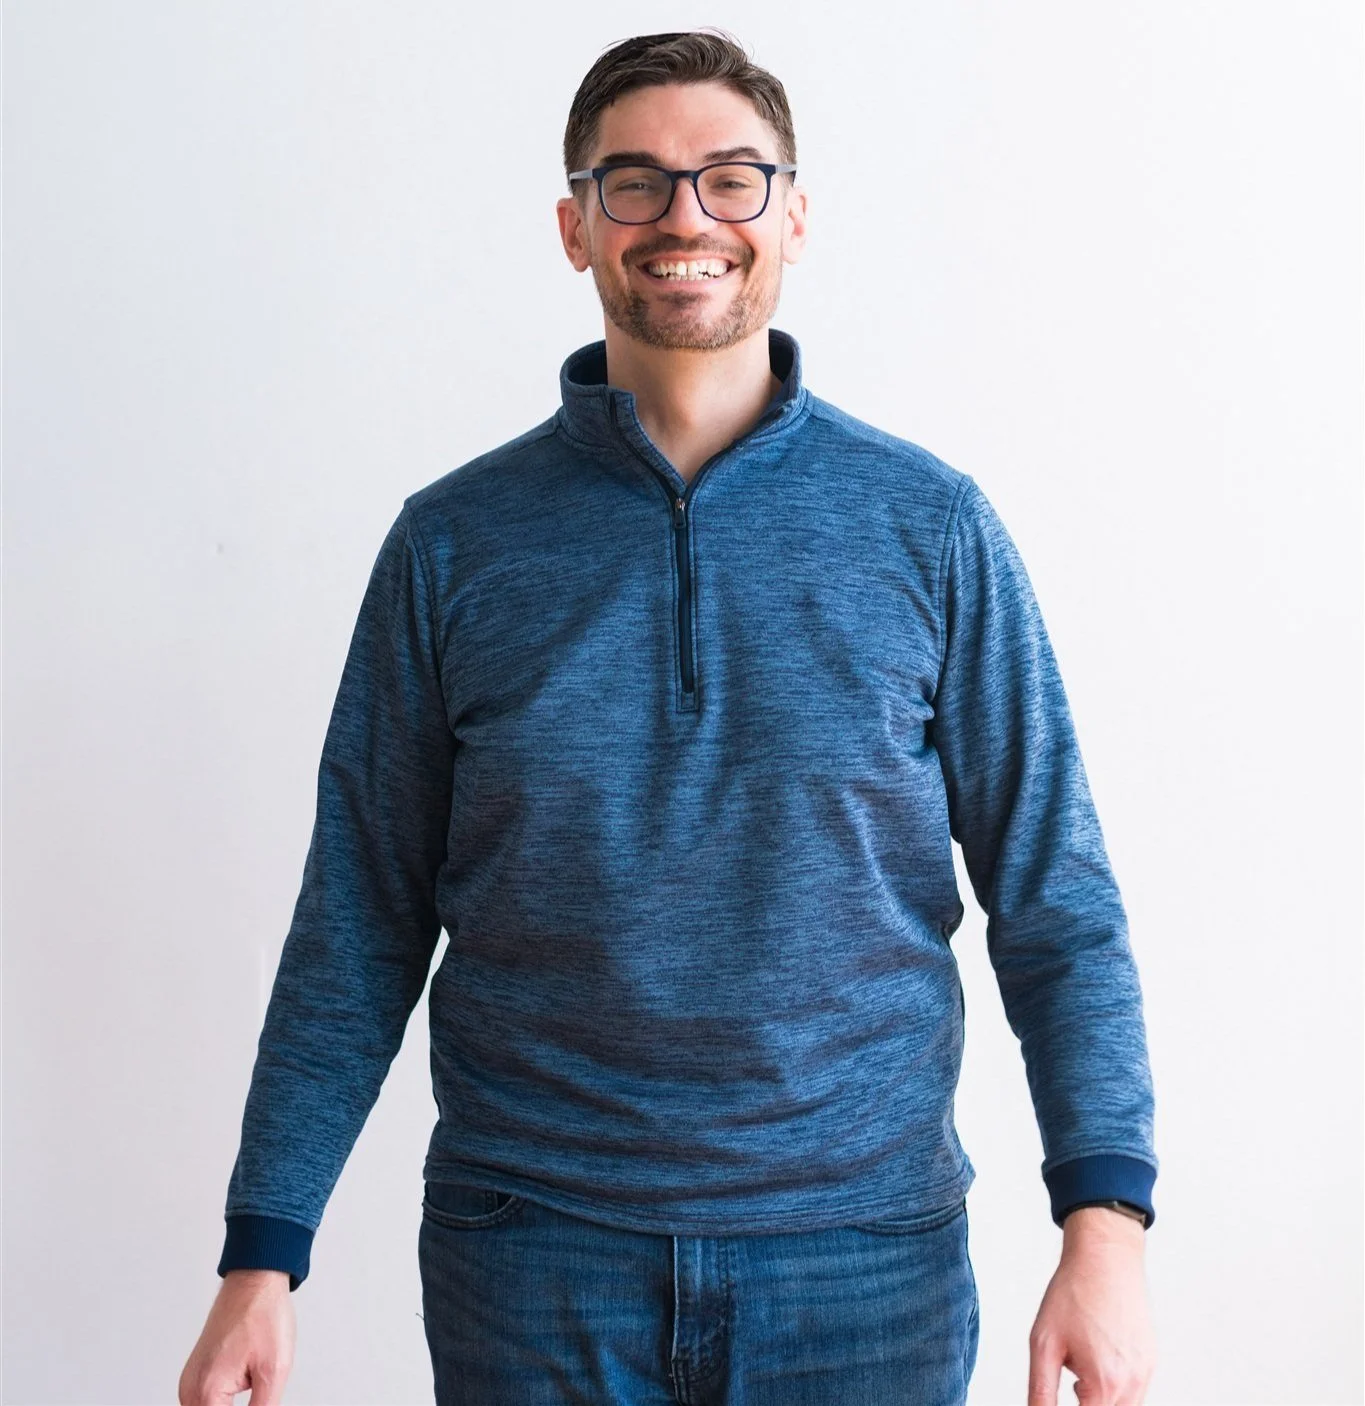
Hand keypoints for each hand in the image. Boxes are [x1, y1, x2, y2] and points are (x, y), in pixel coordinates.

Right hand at [179, 1269, 295, 1405]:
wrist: (254, 1281)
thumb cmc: (263, 1314)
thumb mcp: (274, 1370)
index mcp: (206, 1391)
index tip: (259, 1400)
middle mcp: (190, 1389)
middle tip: (259, 1391)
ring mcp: (190, 1381)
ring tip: (254, 1381)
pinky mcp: (196, 1374)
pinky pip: (207, 1401)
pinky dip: (224, 1402)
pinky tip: (246, 1384)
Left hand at [1027, 1207, 1155, 1405]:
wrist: (1105, 1258)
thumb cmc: (1073, 1293)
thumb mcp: (1043, 1342)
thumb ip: (1041, 1390)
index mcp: (1104, 1384)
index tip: (1067, 1388)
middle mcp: (1132, 1385)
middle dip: (1086, 1401)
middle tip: (1072, 1374)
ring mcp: (1146, 1373)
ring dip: (1099, 1398)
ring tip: (1081, 1360)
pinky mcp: (1150, 1361)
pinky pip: (1134, 1391)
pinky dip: (1113, 1385)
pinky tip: (1097, 1352)